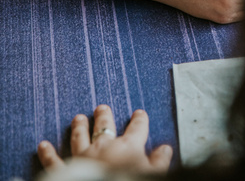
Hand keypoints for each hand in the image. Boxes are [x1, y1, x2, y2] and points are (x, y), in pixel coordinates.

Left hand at [38, 105, 171, 171]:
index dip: (139, 121)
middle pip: (104, 127)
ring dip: (79, 127)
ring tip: (78, 117)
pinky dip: (48, 153)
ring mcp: (82, 158)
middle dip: (103, 117)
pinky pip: (54, 161)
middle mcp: (104, 147)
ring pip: (79, 138)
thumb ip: (159, 162)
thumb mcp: (150, 174)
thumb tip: (166, 150)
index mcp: (127, 147)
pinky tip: (42, 145)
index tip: (139, 114)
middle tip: (102, 107)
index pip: (137, 129)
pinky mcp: (65, 171)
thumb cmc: (128, 180)